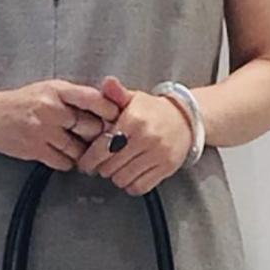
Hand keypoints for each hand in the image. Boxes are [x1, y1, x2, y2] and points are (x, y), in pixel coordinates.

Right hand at [0, 78, 122, 169]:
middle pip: (90, 127)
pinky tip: (63, 154)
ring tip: (80, 149)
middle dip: (98, 136)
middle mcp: (50, 108)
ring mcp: (42, 129)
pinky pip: (64, 162)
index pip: (94, 99)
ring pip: (79, 149)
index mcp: (57, 89)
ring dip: (83, 153)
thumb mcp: (48, 89)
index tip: (117, 119)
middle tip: (101, 141)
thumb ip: (74, 97)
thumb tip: (107, 108)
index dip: (110, 111)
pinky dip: (67, 161)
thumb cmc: (22, 102)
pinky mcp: (34, 149)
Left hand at [72, 74, 193, 193]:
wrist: (185, 119)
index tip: (84, 164)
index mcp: (134, 120)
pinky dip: (131, 185)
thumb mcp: (133, 98)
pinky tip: (130, 175)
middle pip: (110, 166)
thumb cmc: (152, 110)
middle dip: (101, 168)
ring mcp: (158, 154)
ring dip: (115, 177)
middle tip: (100, 165)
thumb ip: (116, 93)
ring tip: (115, 168)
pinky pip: (140, 186)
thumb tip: (107, 82)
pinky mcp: (167, 167)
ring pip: (123, 179)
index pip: (103, 147)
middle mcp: (147, 138)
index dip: (89, 159)